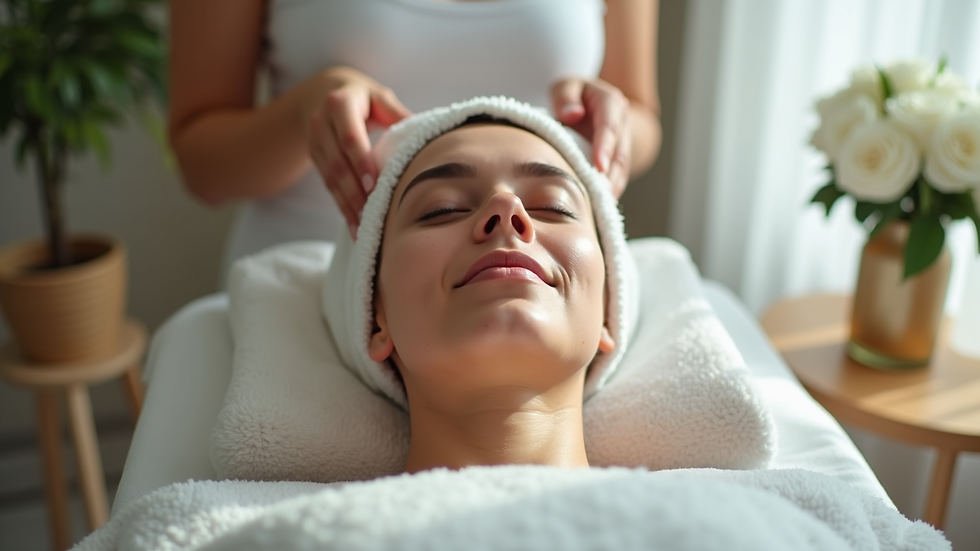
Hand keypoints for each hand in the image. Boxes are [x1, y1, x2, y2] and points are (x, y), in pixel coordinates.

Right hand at [305, 67, 411, 236]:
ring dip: (347, 205)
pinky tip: (354, 225)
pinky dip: (342, 206)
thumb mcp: (380, 98)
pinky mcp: (313, 157)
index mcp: (340, 104)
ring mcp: (314, 141)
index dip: (361, 162)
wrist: (321, 93)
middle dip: (354, 191)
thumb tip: (430, 136)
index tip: (374, 185)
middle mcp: (321, 122)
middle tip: (371, 214)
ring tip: (363, 228)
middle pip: (337, 163)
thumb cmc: (363, 98)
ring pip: (330, 179)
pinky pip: (328, 185)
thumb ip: (398, 115)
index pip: (350, 137)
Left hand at [551, 77, 631, 197]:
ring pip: (621, 170)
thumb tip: (572, 114)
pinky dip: (609, 192)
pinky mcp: (619, 159)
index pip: (610, 127)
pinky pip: (617, 178)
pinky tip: (599, 208)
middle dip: (611, 176)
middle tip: (600, 196)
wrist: (590, 104)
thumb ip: (565, 97)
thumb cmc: (572, 96)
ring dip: (612, 188)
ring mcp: (623, 144)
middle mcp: (622, 124)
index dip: (605, 148)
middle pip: (620, 154)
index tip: (600, 166)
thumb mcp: (565, 87)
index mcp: (611, 103)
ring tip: (599, 207)